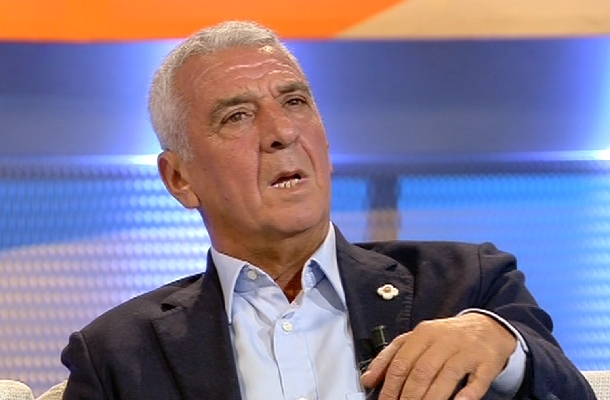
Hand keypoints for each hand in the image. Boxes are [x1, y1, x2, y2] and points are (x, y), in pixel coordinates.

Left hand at [360, 313, 516, 399]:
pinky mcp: (486, 363)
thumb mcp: (417, 339)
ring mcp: (467, 351)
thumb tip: (368, 380)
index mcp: (423, 333)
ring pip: (446, 377)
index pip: (401, 362)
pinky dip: (466, 396)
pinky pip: (476, 382)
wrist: (488, 326)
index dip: (391, 387)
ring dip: (431, 399)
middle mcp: (444, 340)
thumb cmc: (447, 337)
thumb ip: (391, 356)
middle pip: (421, 372)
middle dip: (408, 397)